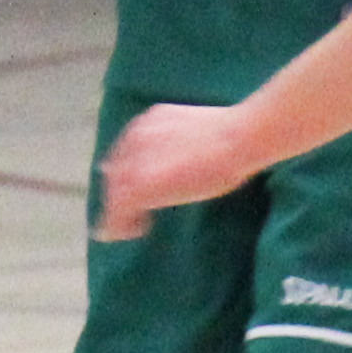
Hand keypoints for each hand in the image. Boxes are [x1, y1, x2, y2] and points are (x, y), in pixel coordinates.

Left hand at [98, 103, 256, 238]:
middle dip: (120, 192)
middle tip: (128, 213)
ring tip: (128, 229)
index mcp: (151, 120)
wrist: (237, 139)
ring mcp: (135, 161)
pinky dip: (119, 224)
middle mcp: (136, 136)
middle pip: (117, 170)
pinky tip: (134, 232)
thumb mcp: (201, 134)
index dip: (131, 170)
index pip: (129, 149)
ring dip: (119, 212)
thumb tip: (191, 163)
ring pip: (114, 191)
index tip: (137, 185)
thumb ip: (184, 145)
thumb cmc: (234, 138)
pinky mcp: (138, 184)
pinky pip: (118, 210)